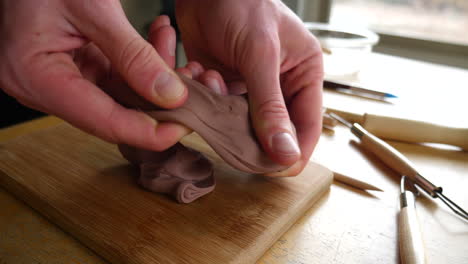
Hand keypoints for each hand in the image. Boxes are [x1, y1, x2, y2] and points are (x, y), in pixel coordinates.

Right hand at [0, 0, 187, 150]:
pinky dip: (139, 65)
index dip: (147, 131)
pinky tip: (159, 43)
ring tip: (178, 56)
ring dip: (152, 80)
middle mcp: (44, 87)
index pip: (102, 121)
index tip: (184, 127)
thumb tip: (171, 95)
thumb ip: (133, 54)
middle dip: (156, 105)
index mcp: (37, 77)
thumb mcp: (93, 8)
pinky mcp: (72, 68)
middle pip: (111, 114)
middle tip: (193, 93)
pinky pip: (113, 77)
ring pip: (117, 96)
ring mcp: (59, 78)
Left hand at [176, 0, 323, 175]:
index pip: (308, 126)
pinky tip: (200, 72)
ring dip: (223, 112)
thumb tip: (285, 153)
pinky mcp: (226, 86)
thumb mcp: (259, 55)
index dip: (294, 152)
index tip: (275, 171)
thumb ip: (270, 106)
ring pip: (243, 124)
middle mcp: (281, 85)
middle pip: (274, 130)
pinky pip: (220, 110)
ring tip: (211, 80)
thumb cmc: (242, 4)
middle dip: (250, 134)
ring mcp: (252, 87)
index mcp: (304, 74)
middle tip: (229, 135)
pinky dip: (207, 99)